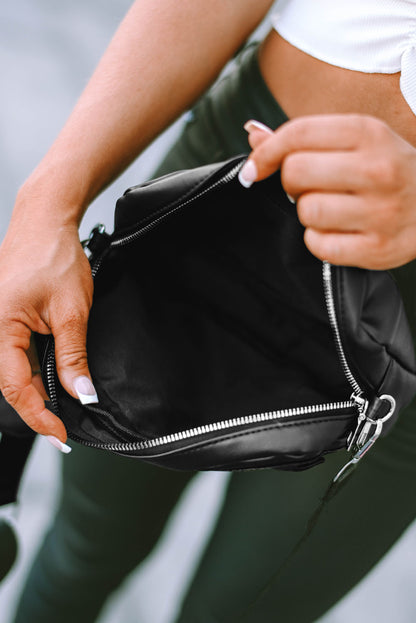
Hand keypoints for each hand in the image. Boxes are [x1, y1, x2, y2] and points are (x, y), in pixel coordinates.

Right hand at [0, 210, 95, 448]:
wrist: (45, 223)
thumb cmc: (55, 256)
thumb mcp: (72, 312)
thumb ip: (73, 357)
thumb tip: (80, 393)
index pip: (14, 387)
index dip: (38, 416)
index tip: (59, 435)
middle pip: (10, 381)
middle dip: (37, 405)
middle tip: (62, 425)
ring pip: (12, 369)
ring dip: (35, 387)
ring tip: (60, 404)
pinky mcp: (4, 319)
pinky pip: (14, 352)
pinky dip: (33, 368)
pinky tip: (51, 375)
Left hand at [239, 115, 415, 269]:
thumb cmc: (386, 169)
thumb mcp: (356, 141)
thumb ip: (304, 138)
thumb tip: (252, 133)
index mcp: (369, 133)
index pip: (298, 134)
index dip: (266, 152)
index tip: (256, 168)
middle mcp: (377, 169)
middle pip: (295, 172)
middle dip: (291, 182)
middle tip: (310, 187)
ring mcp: (381, 211)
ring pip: (306, 210)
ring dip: (308, 212)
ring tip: (330, 208)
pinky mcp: (378, 248)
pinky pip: (319, 245)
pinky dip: (319, 241)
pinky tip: (337, 231)